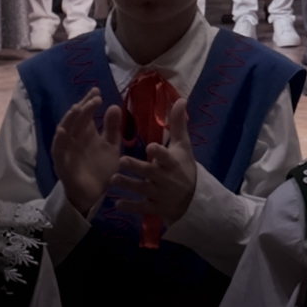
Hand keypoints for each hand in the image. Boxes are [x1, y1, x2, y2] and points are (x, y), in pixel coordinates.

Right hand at [50, 89, 122, 215]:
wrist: (95, 195)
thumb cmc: (101, 168)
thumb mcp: (111, 147)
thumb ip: (112, 128)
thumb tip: (114, 106)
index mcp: (86, 133)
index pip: (85, 114)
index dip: (89, 102)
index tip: (97, 90)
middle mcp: (74, 139)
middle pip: (75, 120)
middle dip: (83, 108)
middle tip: (94, 98)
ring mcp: (67, 151)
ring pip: (64, 132)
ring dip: (69, 120)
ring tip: (77, 108)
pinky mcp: (62, 164)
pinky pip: (58, 151)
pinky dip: (58, 141)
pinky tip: (62, 131)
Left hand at [110, 96, 197, 226]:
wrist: (193, 197)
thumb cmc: (184, 166)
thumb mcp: (183, 146)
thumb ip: (178, 124)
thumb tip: (180, 99)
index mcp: (172, 162)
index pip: (166, 156)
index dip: (159, 152)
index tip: (150, 147)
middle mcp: (165, 178)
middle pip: (149, 172)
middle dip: (136, 167)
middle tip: (121, 160)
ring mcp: (159, 194)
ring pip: (142, 189)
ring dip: (127, 185)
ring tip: (113, 179)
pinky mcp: (154, 207)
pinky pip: (141, 207)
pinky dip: (129, 206)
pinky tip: (116, 204)